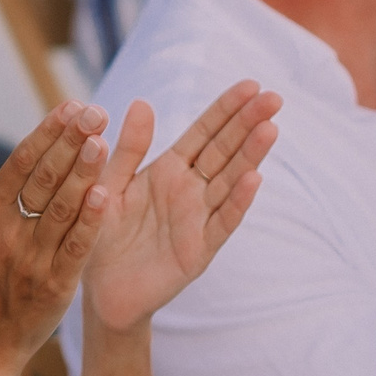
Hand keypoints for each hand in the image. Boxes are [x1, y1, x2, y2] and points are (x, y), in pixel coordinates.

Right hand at [0, 101, 115, 368]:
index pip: (22, 162)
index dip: (47, 132)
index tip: (71, 106)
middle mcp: (7, 232)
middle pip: (44, 178)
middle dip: (71, 142)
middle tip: (96, 111)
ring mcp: (31, 259)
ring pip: (63, 208)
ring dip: (83, 172)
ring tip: (103, 140)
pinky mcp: (54, 285)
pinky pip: (75, 247)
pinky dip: (89, 220)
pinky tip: (104, 193)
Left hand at [81, 83, 281, 332]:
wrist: (101, 291)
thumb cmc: (103, 233)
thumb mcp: (109, 185)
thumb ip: (128, 149)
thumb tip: (142, 102)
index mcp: (170, 169)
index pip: (205, 132)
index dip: (227, 109)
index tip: (251, 84)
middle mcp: (191, 190)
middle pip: (226, 151)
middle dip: (249, 124)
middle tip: (274, 97)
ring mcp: (199, 219)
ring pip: (230, 181)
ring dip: (250, 156)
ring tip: (270, 129)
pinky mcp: (199, 250)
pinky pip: (221, 223)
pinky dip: (237, 202)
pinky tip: (254, 179)